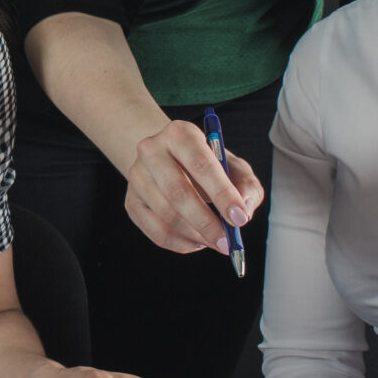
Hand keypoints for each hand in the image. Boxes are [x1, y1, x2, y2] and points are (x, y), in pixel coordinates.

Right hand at [123, 118, 263, 258]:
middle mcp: (152, 150)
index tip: (239, 218)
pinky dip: (180, 243)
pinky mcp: (131, 201)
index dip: (222, 194)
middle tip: (227, 242)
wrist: (168, 160)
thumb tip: (244, 210)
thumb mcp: (233, 166)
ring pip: (166, 215)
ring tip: (216, 242)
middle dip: (206, 223)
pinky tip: (197, 241)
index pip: (201, 164)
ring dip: (196, 235)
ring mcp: (137, 176)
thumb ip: (246, 185)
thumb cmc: (206, 165)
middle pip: (178, 192)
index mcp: (180, 133)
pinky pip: (155, 231)